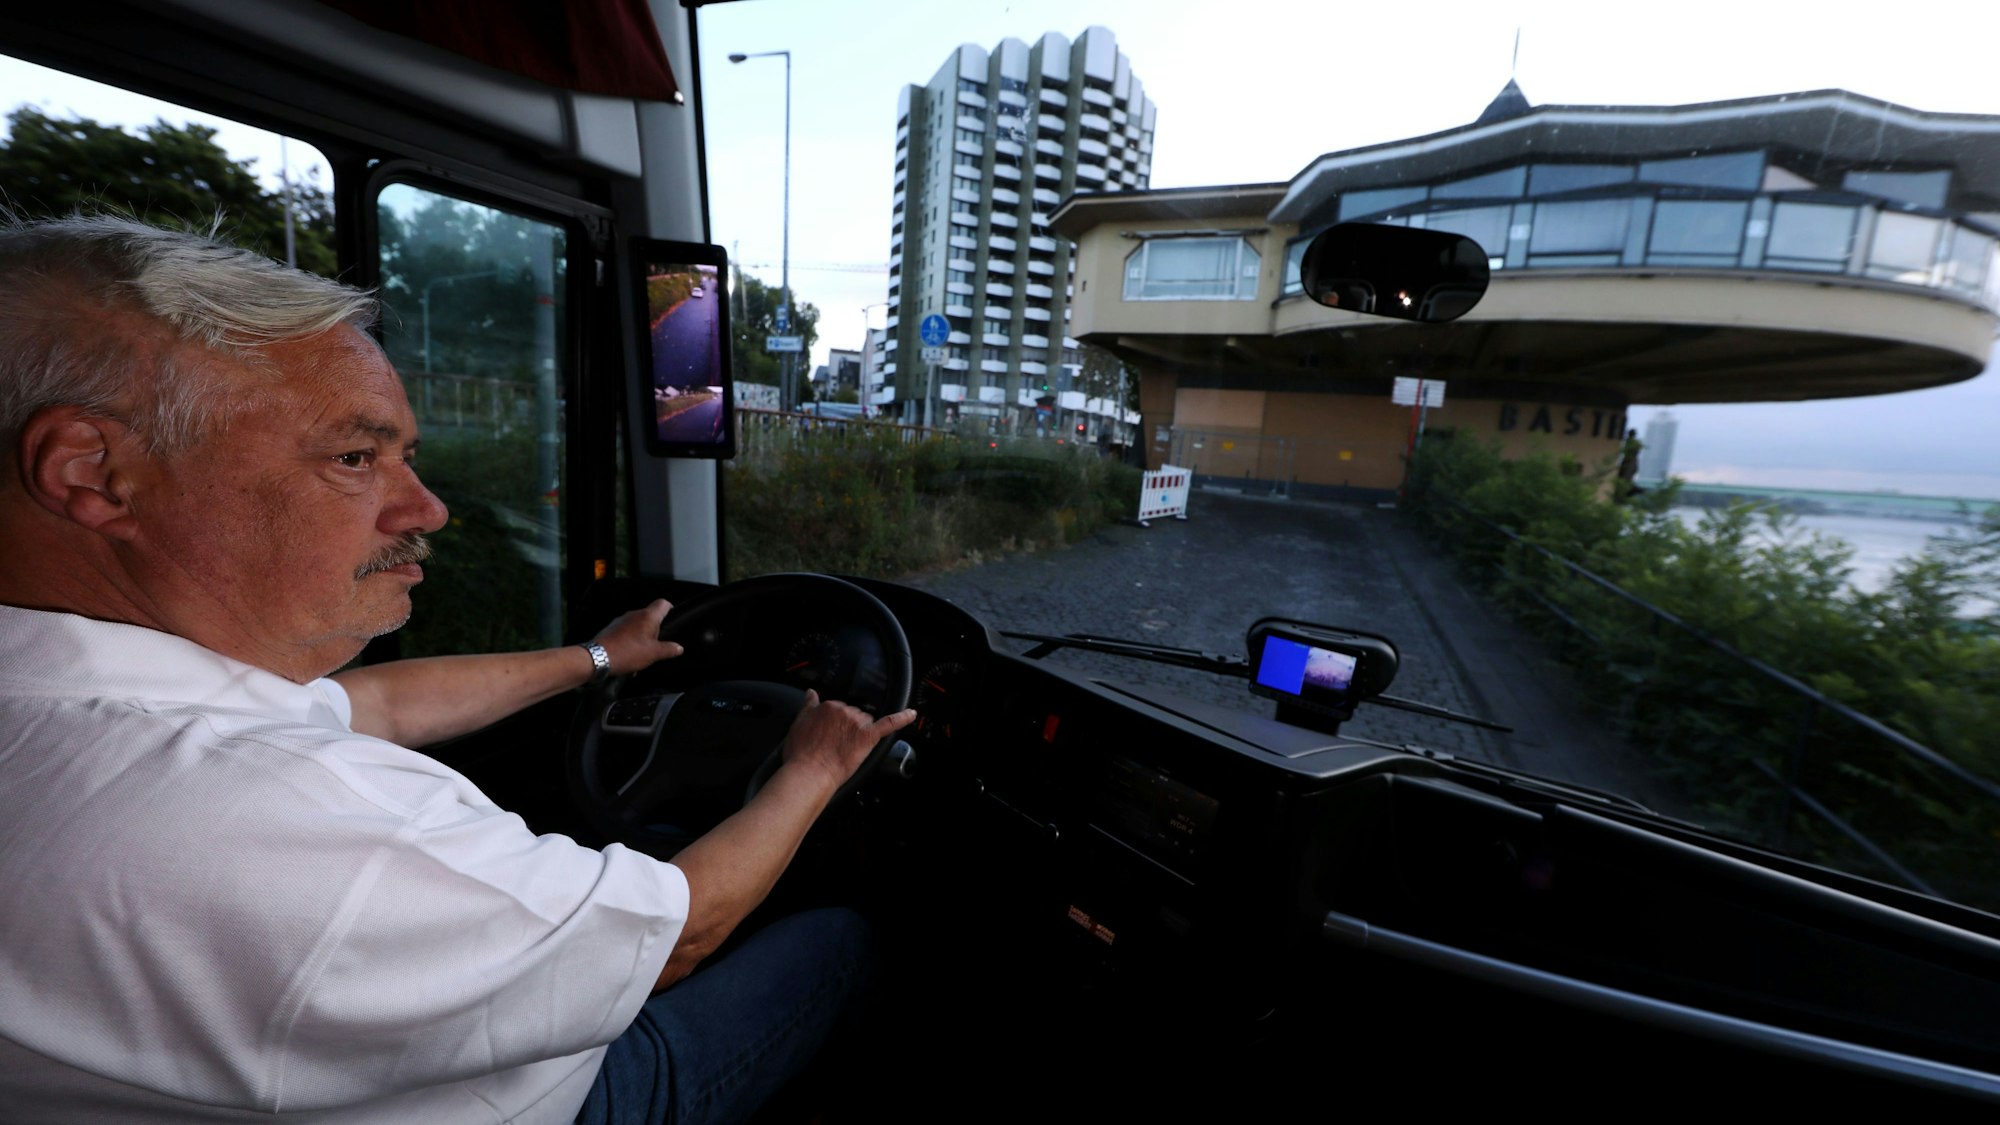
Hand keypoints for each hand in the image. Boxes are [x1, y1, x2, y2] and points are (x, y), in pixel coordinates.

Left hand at [592, 599, 684, 675]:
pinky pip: (626, 631)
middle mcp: (634, 614)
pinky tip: (629, 654)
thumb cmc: (627, 653)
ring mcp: (621, 620)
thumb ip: (669, 649)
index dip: (671, 609)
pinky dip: (630, 640)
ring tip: (642, 652)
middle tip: (658, 644)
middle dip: (656, 629)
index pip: (663, 603)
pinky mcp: (611, 628)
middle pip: (650, 616)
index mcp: (647, 616)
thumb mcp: (653, 654)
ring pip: (637, 624)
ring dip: (642, 635)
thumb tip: (679, 648)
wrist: (598, 657)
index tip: (673, 619)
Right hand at [780, 690, 917, 791]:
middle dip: (849, 728)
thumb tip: (811, 693)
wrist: (809, 772)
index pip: (839, 709)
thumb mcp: (798, 722)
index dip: (836, 724)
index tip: (831, 735)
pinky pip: (890, 723)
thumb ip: (808, 705)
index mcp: (828, 706)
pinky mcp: (869, 736)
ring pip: (867, 722)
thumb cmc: (802, 753)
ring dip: (861, 732)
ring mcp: (858, 723)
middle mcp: (844, 711)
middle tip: (836, 745)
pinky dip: (902, 718)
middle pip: (855, 715)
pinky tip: (912, 714)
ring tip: (847, 749)